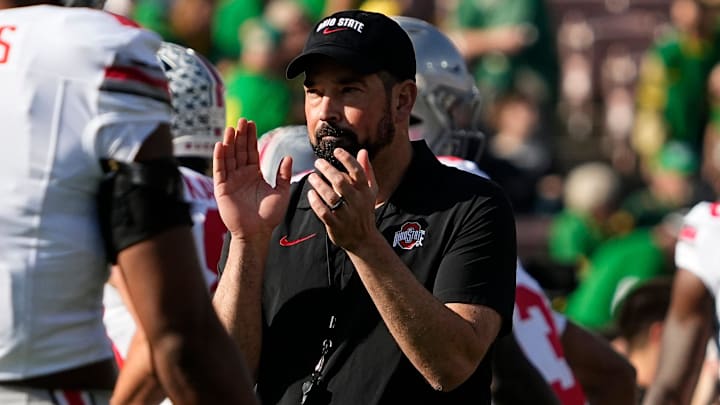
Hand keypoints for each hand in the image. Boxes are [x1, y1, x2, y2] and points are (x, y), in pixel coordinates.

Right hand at [214, 118, 291, 239]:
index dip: (251, 137)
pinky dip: (219, 158)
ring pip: (229, 157)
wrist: (257, 232)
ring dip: (229, 142)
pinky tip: (220, 145)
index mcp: (254, 174)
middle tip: (242, 120)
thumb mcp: (281, 192)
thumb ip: (283, 175)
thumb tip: (288, 156)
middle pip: (239, 151)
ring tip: (231, 128)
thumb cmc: (269, 216)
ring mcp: (231, 181)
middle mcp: (241, 175)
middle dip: (240, 135)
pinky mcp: (222, 189)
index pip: (251, 151)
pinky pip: (220, 171)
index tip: (251, 123)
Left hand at [307, 148, 378, 251]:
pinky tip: (310, 194)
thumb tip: (363, 151)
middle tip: (318, 162)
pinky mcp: (336, 225)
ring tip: (311, 176)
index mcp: (365, 191)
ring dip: (319, 184)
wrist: (363, 239)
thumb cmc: (365, 210)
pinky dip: (316, 202)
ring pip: (331, 196)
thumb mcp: (370, 191)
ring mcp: (346, 214)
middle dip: (328, 170)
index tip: (336, 151)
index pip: (357, 172)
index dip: (347, 159)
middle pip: (341, 182)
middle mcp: (357, 202)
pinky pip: (324, 212)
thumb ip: (367, 171)